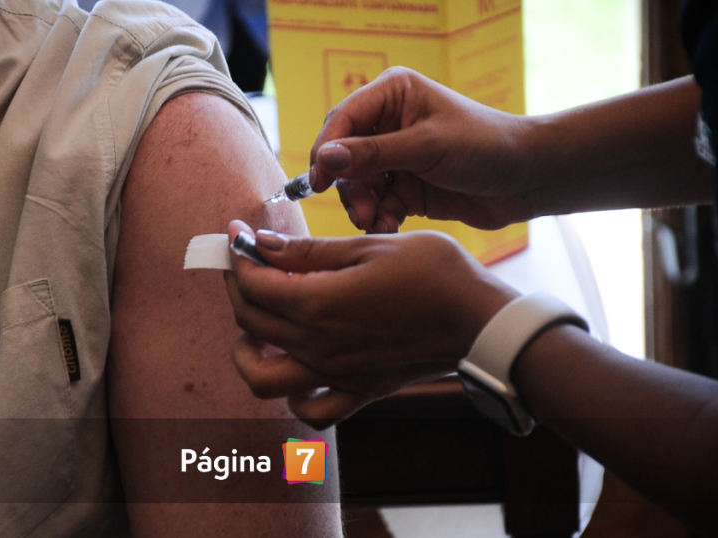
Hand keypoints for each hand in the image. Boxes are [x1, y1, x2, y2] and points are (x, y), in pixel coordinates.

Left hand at [223, 220, 518, 427]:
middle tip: (244, 263)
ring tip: (255, 325)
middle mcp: (318, 346)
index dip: (237, 254)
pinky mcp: (358, 391)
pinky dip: (293, 395)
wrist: (481, 320)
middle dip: (237, 287)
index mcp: (318, 305)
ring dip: (247, 352)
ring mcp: (336, 375)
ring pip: (263, 379)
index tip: (236, 233)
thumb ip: (308, 251)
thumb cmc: (433, 273)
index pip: (253, 283)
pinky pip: (311, 410)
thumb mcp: (369, 247)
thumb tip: (261, 245)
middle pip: (250, 322)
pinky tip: (297, 366)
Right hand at [308, 66, 536, 232]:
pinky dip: (379, 217)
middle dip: (349, 186)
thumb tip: (325, 158)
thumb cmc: (485, 145)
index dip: (326, 150)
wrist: (527, 178)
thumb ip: (372, 153)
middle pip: (344, 156)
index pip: (343, 119)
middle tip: (360, 213)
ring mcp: (397, 156)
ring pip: (358, 184)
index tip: (319, 181)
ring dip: (363, 206)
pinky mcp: (405, 187)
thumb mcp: (426, 146)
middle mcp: (390, 122)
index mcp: (393, 94)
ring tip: (376, 223)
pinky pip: (377, 204)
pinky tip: (391, 227)